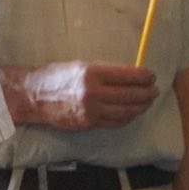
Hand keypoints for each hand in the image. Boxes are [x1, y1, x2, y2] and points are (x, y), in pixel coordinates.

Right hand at [15, 61, 156, 130]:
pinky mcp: (89, 123)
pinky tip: (131, 112)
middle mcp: (94, 92)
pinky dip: (128, 117)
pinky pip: (116, 122)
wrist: (33, 96)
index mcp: (93, 73)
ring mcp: (92, 110)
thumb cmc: (57, 76)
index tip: (152, 76)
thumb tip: (132, 76)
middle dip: (148, 93)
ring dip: (141, 107)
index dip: (146, 77)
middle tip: (154, 90)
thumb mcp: (81, 66)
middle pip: (133, 95)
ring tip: (147, 102)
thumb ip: (106, 71)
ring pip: (127, 111)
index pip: (130, 76)